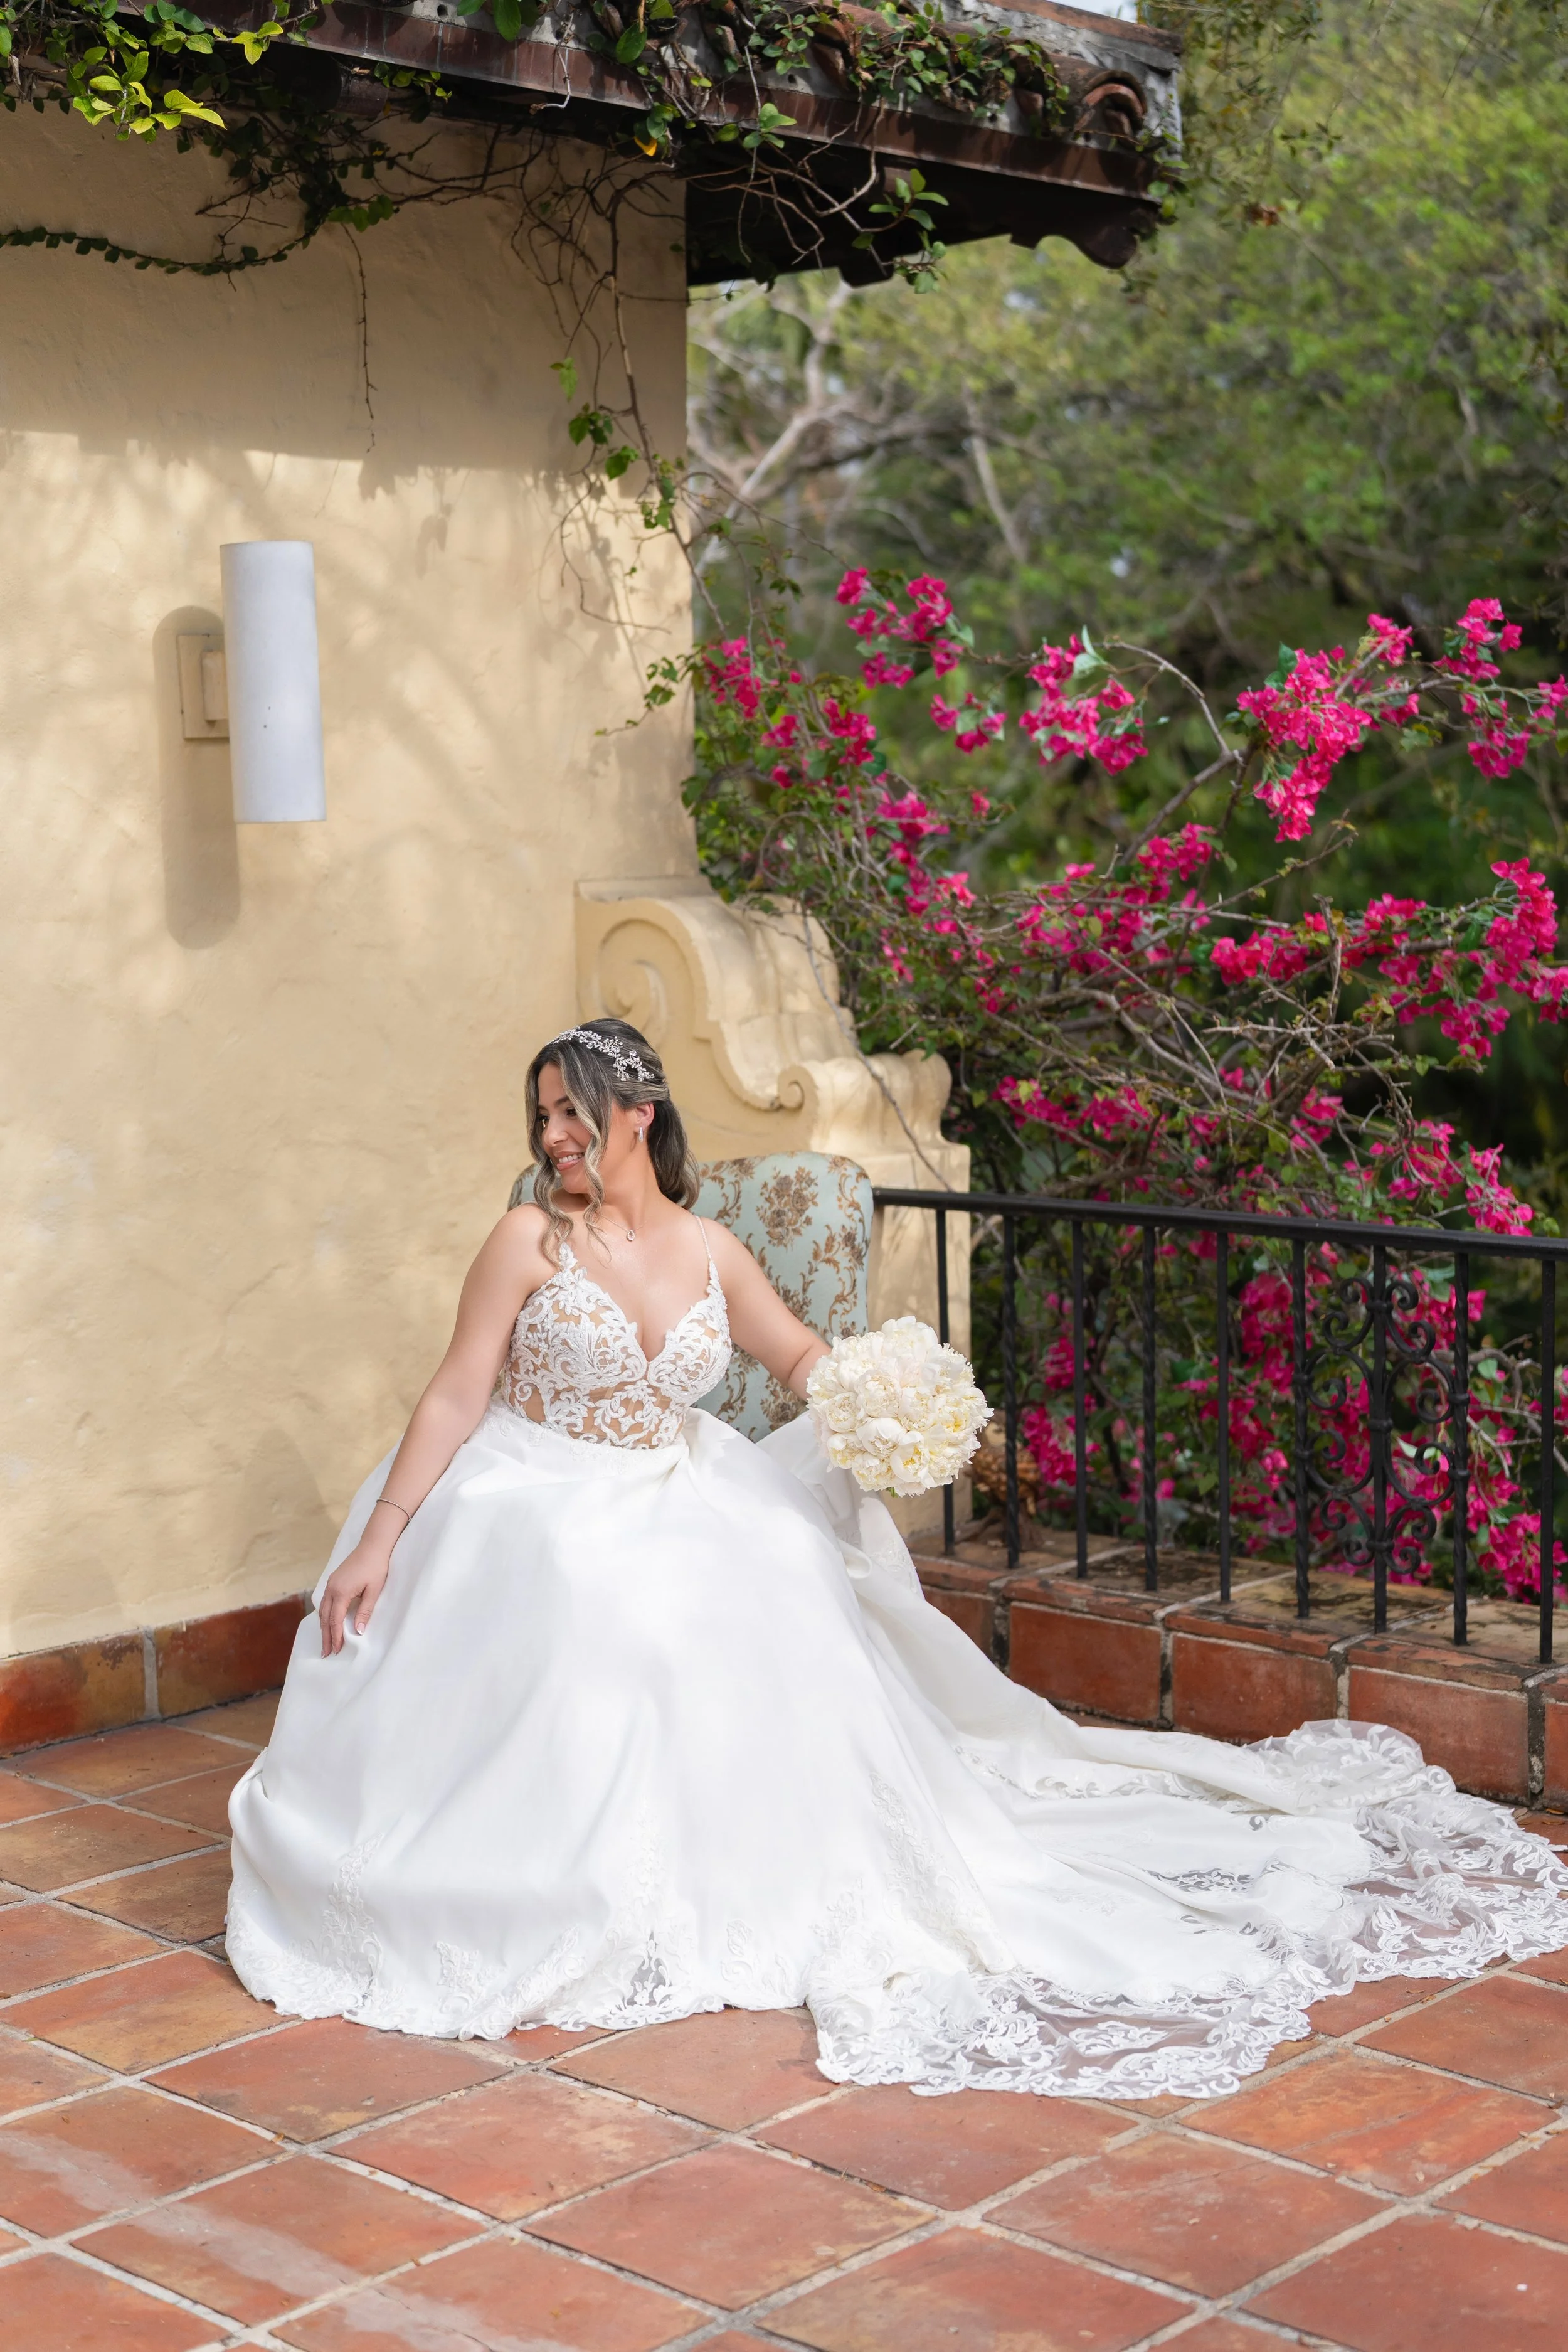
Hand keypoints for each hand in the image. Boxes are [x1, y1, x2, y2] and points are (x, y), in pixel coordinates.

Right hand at [318, 1542, 390, 1656]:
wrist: (374, 1545)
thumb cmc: (376, 1567)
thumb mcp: (374, 1591)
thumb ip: (365, 1611)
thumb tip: (358, 1631)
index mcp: (341, 1592)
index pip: (335, 1620)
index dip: (335, 1636)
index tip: (336, 1650)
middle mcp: (331, 1588)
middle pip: (325, 1617)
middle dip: (325, 1636)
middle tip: (326, 1652)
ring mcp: (331, 1583)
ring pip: (322, 1610)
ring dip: (324, 1626)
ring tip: (325, 1641)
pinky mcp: (333, 1580)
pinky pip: (325, 1602)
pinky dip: (325, 1615)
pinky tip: (327, 1622)